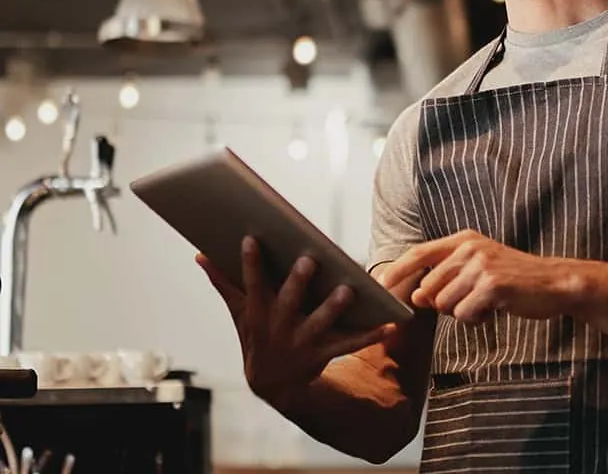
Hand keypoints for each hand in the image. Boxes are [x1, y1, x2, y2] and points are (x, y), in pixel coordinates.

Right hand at [198, 237, 396, 408]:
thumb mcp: (239, 312)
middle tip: (310, 260)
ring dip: (333, 307)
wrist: (273, 385)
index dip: (250, 262)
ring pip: (319, 323)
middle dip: (297, 282)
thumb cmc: (257, 337)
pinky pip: (349, 344)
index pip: (251, 283)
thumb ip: (224, 282)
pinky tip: (390, 325)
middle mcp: (279, 326)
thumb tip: (200, 254)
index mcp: (258, 312)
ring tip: (348, 290)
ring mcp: (302, 342)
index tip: (252, 238)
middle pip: (288, 302)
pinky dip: (370, 335)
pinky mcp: (324, 354)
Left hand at [382, 230, 580, 323]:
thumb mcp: (478, 268)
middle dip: (444, 304)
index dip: (397, 270)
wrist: (554, 283)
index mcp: (463, 240)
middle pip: (429, 287)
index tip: (380, 286)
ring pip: (445, 304)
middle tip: (474, 300)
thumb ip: (446, 278)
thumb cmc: (514, 279)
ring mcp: (481, 265)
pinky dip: (477, 318)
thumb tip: (416, 296)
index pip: (419, 253)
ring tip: (487, 302)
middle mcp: (469, 248)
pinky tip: (495, 309)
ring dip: (463, 311)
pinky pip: (464, 314)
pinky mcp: (491, 285)